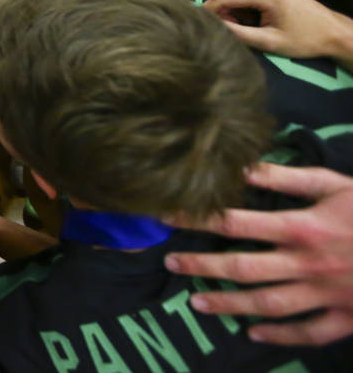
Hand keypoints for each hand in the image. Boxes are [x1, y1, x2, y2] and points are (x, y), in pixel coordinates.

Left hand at [165, 163, 352, 345]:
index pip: (235, 223)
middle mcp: (307, 264)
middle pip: (242, 267)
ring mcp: (326, 295)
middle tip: (170, 263)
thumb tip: (242, 167)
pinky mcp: (348, 317)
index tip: (167, 216)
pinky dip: (280, 335)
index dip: (197, 219)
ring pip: (267, 304)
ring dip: (229, 304)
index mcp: (301, 227)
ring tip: (198, 302)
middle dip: (201, 265)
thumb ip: (287, 177)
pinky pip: (309, 332)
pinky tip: (254, 333)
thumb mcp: (335, 185)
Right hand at [203, 0, 352, 66]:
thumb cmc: (304, 40)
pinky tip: (248, 18)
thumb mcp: (268, 42)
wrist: (333, 32)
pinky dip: (240, 3)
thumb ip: (238, 34)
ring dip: (230, 6)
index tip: (205, 26)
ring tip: (238, 26)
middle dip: (220, 9)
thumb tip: (212, 28)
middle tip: (225, 29)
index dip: (210, 10)